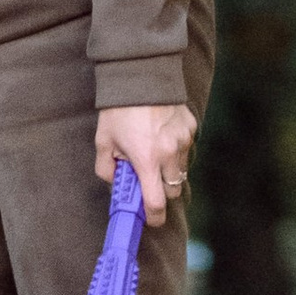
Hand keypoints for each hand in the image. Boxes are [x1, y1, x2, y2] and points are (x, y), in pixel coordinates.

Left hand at [96, 103, 194, 227]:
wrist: (140, 74)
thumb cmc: (118, 110)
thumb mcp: (103, 142)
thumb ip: (107, 170)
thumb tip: (117, 184)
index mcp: (146, 160)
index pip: (156, 203)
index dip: (154, 217)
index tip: (150, 219)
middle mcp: (169, 153)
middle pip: (172, 191)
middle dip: (160, 191)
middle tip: (147, 179)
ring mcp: (183, 140)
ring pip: (180, 170)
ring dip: (168, 169)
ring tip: (152, 150)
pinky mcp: (191, 128)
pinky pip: (185, 149)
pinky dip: (175, 149)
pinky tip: (161, 134)